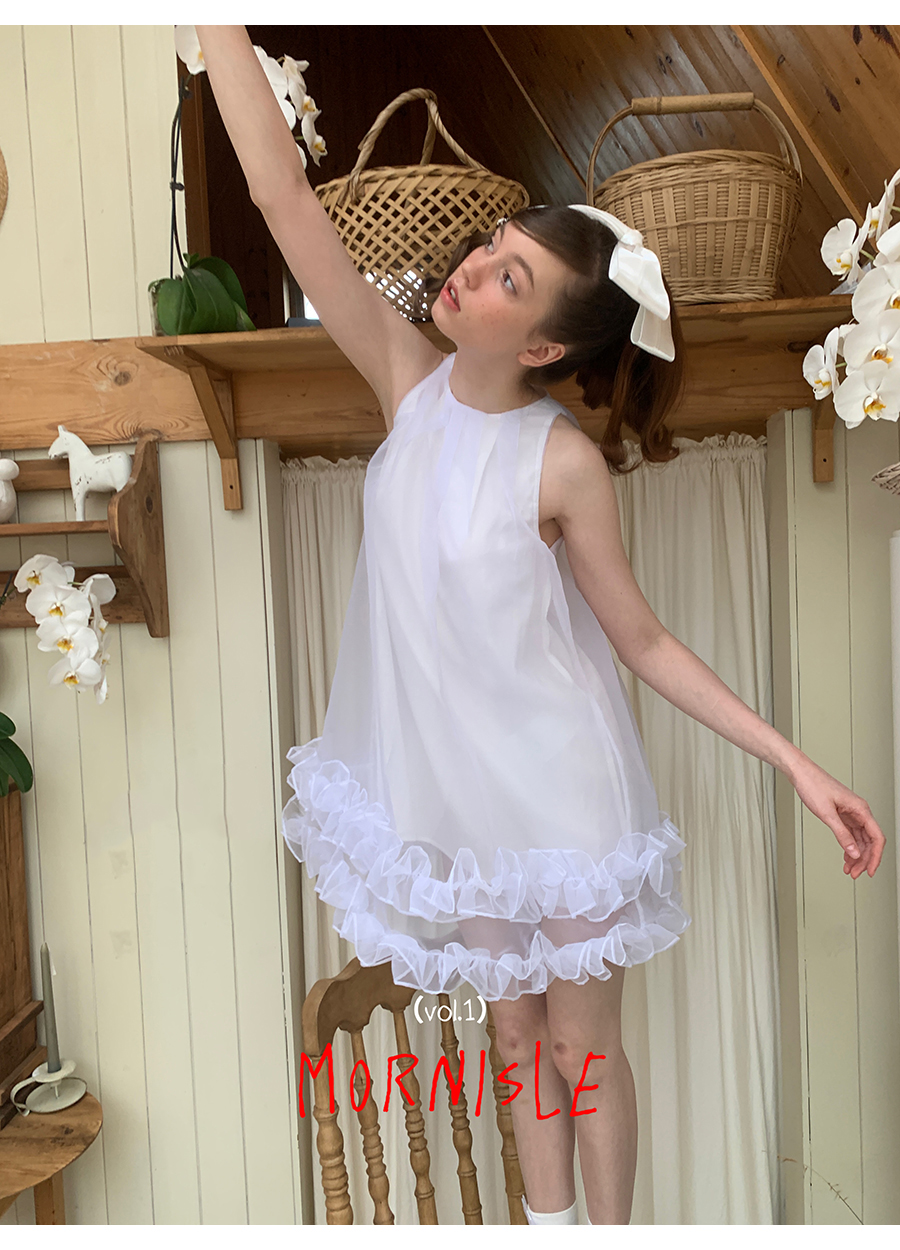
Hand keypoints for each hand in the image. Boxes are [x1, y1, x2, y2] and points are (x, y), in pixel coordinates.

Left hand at [789, 758, 885, 878]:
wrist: (801, 773)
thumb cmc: (813, 785)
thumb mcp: (826, 814)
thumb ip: (841, 834)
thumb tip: (854, 852)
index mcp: (860, 809)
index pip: (877, 837)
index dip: (875, 857)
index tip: (870, 871)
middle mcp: (859, 811)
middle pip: (870, 841)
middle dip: (864, 860)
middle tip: (854, 874)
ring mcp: (851, 813)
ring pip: (860, 839)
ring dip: (856, 856)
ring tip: (849, 869)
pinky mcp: (842, 814)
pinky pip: (851, 834)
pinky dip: (849, 847)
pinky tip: (845, 857)